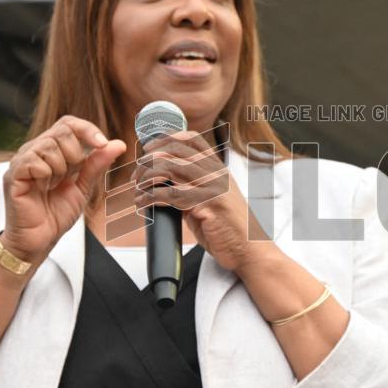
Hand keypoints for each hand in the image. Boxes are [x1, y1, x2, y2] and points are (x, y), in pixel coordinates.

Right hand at [2, 116, 125, 263]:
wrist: (39, 240)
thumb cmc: (56, 214)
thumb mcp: (83, 187)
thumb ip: (97, 164)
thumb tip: (118, 144)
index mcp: (51, 150)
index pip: (69, 124)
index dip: (87, 130)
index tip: (103, 144)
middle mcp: (35, 150)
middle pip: (62, 131)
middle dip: (76, 154)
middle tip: (69, 176)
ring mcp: (22, 160)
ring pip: (50, 145)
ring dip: (60, 169)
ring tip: (52, 186)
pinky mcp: (13, 174)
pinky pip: (34, 161)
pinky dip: (46, 175)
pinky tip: (42, 188)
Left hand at [133, 131, 275, 272]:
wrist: (250, 249)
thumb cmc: (230, 228)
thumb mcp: (212, 200)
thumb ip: (192, 189)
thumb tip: (164, 186)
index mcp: (218, 169)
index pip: (192, 139)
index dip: (167, 138)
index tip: (149, 148)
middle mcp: (216, 173)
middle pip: (176, 150)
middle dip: (150, 158)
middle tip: (137, 174)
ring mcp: (213, 187)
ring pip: (170, 168)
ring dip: (147, 177)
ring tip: (138, 189)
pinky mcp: (207, 205)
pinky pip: (170, 194)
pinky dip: (150, 197)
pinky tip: (143, 203)